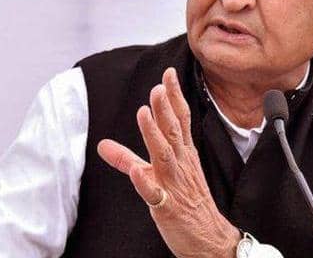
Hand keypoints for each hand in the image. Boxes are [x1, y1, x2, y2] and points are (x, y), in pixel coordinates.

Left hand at [97, 68, 240, 257]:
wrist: (209, 239)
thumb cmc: (186, 203)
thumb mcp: (158, 176)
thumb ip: (128, 158)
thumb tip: (102, 144)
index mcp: (183, 155)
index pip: (180, 120)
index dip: (174, 97)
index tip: (168, 74)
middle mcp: (180, 166)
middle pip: (173, 132)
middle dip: (165, 108)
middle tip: (157, 86)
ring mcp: (174, 186)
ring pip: (164, 156)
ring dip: (154, 134)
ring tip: (144, 113)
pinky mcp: (167, 207)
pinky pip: (155, 195)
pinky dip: (145, 182)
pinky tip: (137, 171)